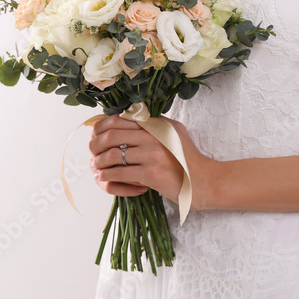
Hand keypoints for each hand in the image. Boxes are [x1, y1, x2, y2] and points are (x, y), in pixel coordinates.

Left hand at [88, 113, 216, 210]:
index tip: (95, 135)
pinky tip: (104, 178)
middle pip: (112, 135)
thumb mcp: (174, 133)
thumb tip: (129, 117)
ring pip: (113, 155)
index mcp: (157, 124)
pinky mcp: (151, 173)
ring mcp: (152, 154)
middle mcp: (154, 135)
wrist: (206, 181)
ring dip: (99, 162)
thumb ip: (154, 125)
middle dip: (96, 145)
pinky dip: (107, 176)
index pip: (121, 119)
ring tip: (97, 167)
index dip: (102, 127)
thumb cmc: (188, 160)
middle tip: (92, 153)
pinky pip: (120, 173)